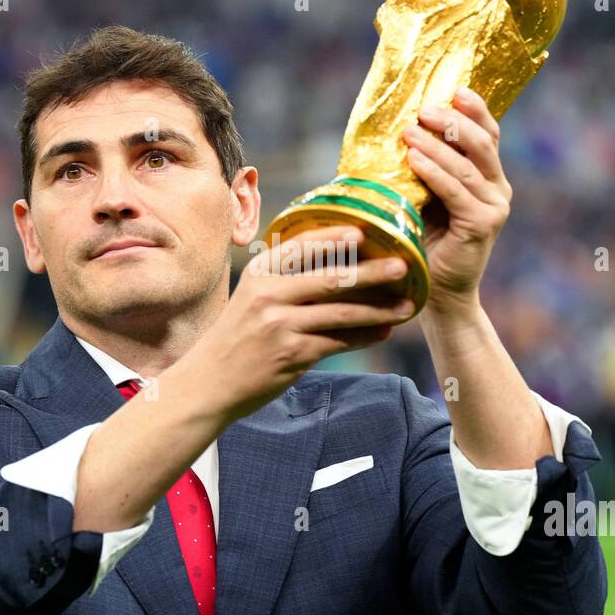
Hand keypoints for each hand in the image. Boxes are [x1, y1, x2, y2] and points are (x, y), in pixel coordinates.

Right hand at [181, 225, 412, 425]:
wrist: (208, 384)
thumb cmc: (236, 339)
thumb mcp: (251, 298)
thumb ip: (285, 281)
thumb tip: (340, 268)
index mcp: (259, 272)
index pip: (303, 246)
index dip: (336, 237)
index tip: (366, 230)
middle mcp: (269, 294)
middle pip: (332, 277)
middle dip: (372, 271)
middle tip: (402, 265)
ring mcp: (280, 325)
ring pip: (342, 313)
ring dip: (379, 309)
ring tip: (406, 304)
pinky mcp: (291, 354)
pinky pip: (338, 341)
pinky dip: (365, 335)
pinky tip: (384, 331)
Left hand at [403, 86, 511, 312]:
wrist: (435, 290)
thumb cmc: (425, 239)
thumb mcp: (424, 195)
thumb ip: (423, 166)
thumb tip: (394, 128)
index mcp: (488, 176)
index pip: (488, 134)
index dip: (475, 109)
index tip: (455, 90)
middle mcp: (498, 188)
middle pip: (483, 143)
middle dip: (453, 122)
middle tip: (425, 109)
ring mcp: (494, 207)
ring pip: (467, 166)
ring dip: (437, 145)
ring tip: (410, 132)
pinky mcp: (482, 225)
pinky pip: (457, 191)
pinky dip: (435, 173)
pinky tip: (414, 160)